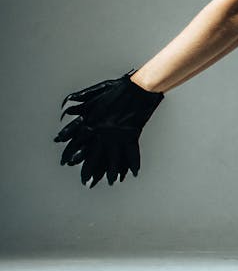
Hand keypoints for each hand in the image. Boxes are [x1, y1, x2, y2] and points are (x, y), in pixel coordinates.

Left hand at [54, 69, 163, 186]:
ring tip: (109, 182)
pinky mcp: (131, 136)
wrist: (138, 89)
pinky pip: (131, 155)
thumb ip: (80, 102)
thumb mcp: (95, 93)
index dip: (70, 153)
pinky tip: (132, 174)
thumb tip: (67, 109)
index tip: (66, 162)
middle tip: (85, 181)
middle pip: (92, 157)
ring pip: (112, 160)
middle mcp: (102, 132)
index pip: (77, 142)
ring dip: (110, 173)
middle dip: (88, 170)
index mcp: (91, 121)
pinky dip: (133, 165)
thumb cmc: (117, 88)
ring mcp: (117, 136)